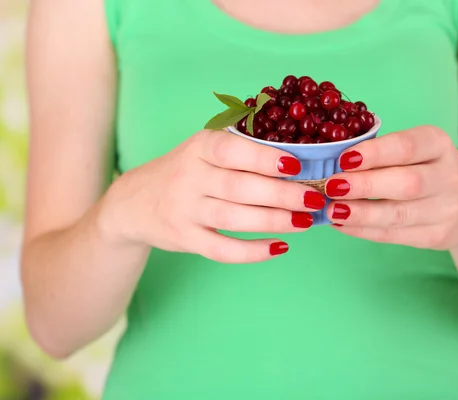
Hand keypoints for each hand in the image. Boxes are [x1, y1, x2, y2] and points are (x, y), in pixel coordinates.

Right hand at [99, 130, 326, 262]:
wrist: (135, 202)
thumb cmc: (187, 170)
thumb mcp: (204, 148)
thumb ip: (241, 146)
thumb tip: (298, 150)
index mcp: (199, 147)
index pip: (233, 151)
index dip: (265, 158)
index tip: (297, 166)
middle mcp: (189, 177)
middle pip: (240, 187)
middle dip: (282, 194)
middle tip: (314, 198)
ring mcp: (185, 210)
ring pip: (233, 218)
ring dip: (274, 221)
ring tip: (305, 222)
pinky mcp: (185, 238)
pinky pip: (221, 249)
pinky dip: (252, 252)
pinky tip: (280, 247)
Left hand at [326, 126, 457, 249]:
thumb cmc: (426, 168)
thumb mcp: (416, 150)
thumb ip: (382, 153)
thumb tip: (330, 162)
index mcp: (438, 144)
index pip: (407, 147)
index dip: (375, 153)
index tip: (344, 158)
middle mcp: (448, 176)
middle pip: (407, 183)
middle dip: (365, 185)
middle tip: (332, 186)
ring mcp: (445, 209)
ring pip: (399, 214)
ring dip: (361, 214)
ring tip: (331, 210)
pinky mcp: (436, 236)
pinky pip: (395, 235)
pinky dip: (364, 230)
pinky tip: (341, 223)